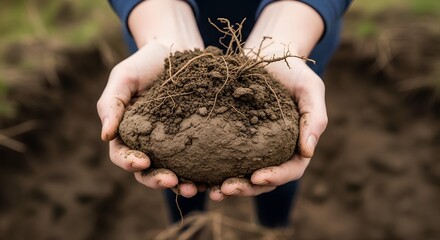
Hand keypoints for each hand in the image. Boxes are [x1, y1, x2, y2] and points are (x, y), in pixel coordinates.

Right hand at [97, 43, 199, 196]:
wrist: (175, 52)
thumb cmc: (144, 64)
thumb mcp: (123, 78)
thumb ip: (111, 104)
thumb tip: (105, 136)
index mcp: (126, 133)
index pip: (121, 154)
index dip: (129, 162)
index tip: (143, 161)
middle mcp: (147, 143)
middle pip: (146, 171)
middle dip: (157, 179)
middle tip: (172, 181)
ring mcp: (170, 144)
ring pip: (171, 171)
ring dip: (180, 183)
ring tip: (194, 188)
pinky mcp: (191, 140)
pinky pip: (194, 161)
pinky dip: (200, 173)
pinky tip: (210, 179)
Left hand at [209, 56, 327, 200]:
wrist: (266, 54)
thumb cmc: (293, 71)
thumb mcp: (310, 88)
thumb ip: (314, 117)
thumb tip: (308, 151)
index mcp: (296, 145)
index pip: (291, 169)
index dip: (275, 177)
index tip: (257, 177)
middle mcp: (274, 151)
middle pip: (263, 181)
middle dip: (245, 188)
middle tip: (224, 190)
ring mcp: (253, 147)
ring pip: (242, 175)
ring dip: (227, 186)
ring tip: (210, 191)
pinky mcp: (233, 138)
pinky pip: (224, 158)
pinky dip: (213, 170)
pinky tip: (197, 175)